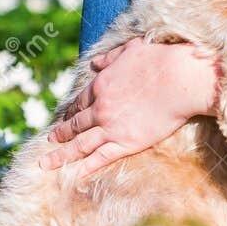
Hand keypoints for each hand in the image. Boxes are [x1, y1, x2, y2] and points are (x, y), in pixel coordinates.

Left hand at [40, 38, 218, 172]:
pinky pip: (100, 158)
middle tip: (51, 140)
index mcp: (101, 85)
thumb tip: (94, 63)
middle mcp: (100, 108)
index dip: (71, 111)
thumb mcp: (130, 50)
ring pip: (80, 144)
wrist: (180, 79)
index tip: (65, 118)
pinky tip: (73, 175)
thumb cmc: (161, 60)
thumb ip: (110, 58)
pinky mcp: (126, 142)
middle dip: (61, 133)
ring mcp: (111, 127)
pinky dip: (84, 167)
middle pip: (75, 124)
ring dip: (61, 155)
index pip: (80, 102)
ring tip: (46, 163)